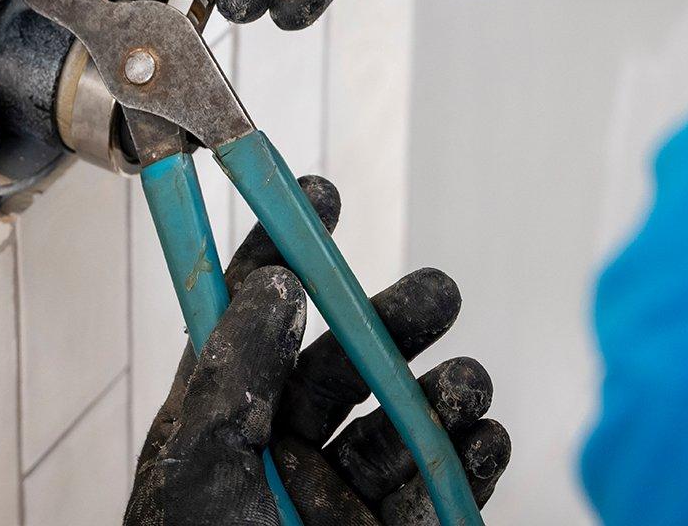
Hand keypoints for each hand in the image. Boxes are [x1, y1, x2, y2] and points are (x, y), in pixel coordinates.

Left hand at [126, 177, 510, 524]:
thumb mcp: (200, 468)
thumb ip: (235, 370)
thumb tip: (272, 279)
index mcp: (224, 428)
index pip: (252, 321)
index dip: (283, 252)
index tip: (320, 192)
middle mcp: (285, 455)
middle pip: (345, 361)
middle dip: (392, 320)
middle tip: (438, 294)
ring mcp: (347, 501)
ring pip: (405, 419)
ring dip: (444, 389)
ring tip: (464, 383)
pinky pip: (449, 485)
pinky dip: (477, 454)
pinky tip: (486, 436)